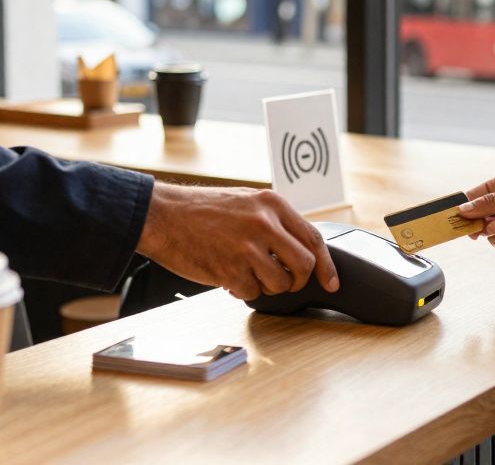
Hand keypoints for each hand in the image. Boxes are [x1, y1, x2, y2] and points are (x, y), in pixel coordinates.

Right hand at [137, 182, 339, 300]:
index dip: (326, 265)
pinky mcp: (229, 269)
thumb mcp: (246, 201)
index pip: (313, 238)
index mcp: (272, 204)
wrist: (163, 215)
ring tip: (247, 272)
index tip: (331, 281)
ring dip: (267, 286)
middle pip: (303, 265)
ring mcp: (247, 248)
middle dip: (297, 281)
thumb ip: (274, 220)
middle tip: (285, 282)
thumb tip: (299, 248)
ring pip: (280, 284)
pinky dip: (243, 290)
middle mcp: (264, 224)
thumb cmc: (201, 209)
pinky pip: (252, 292)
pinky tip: (228, 275)